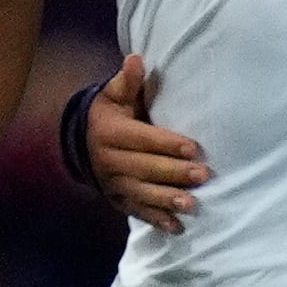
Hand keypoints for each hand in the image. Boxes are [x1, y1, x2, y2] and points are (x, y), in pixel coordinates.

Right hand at [81, 51, 206, 232]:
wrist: (82, 144)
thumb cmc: (110, 115)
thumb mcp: (113, 96)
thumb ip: (128, 82)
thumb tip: (136, 59)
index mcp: (110, 133)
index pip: (142, 139)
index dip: (167, 144)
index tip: (194, 147)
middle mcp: (108, 161)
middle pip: (144, 168)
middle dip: (173, 173)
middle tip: (203, 175)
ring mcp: (112, 183)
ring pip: (141, 193)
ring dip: (166, 200)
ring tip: (192, 204)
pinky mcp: (118, 200)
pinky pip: (137, 212)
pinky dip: (156, 221)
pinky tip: (177, 228)